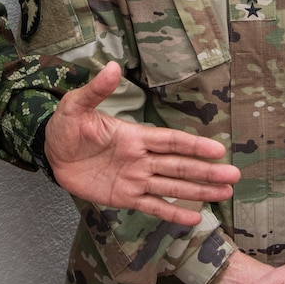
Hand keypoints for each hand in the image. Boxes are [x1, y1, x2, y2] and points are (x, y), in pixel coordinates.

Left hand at [45, 61, 239, 225]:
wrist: (51, 153)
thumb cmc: (65, 126)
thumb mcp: (76, 106)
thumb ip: (96, 90)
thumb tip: (111, 66)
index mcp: (134, 136)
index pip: (170, 141)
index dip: (193, 145)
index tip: (218, 150)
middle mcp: (141, 159)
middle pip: (179, 166)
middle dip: (206, 171)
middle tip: (233, 176)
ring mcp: (135, 180)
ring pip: (172, 187)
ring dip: (198, 191)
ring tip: (225, 194)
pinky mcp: (124, 198)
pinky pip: (152, 206)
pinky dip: (173, 213)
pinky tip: (195, 217)